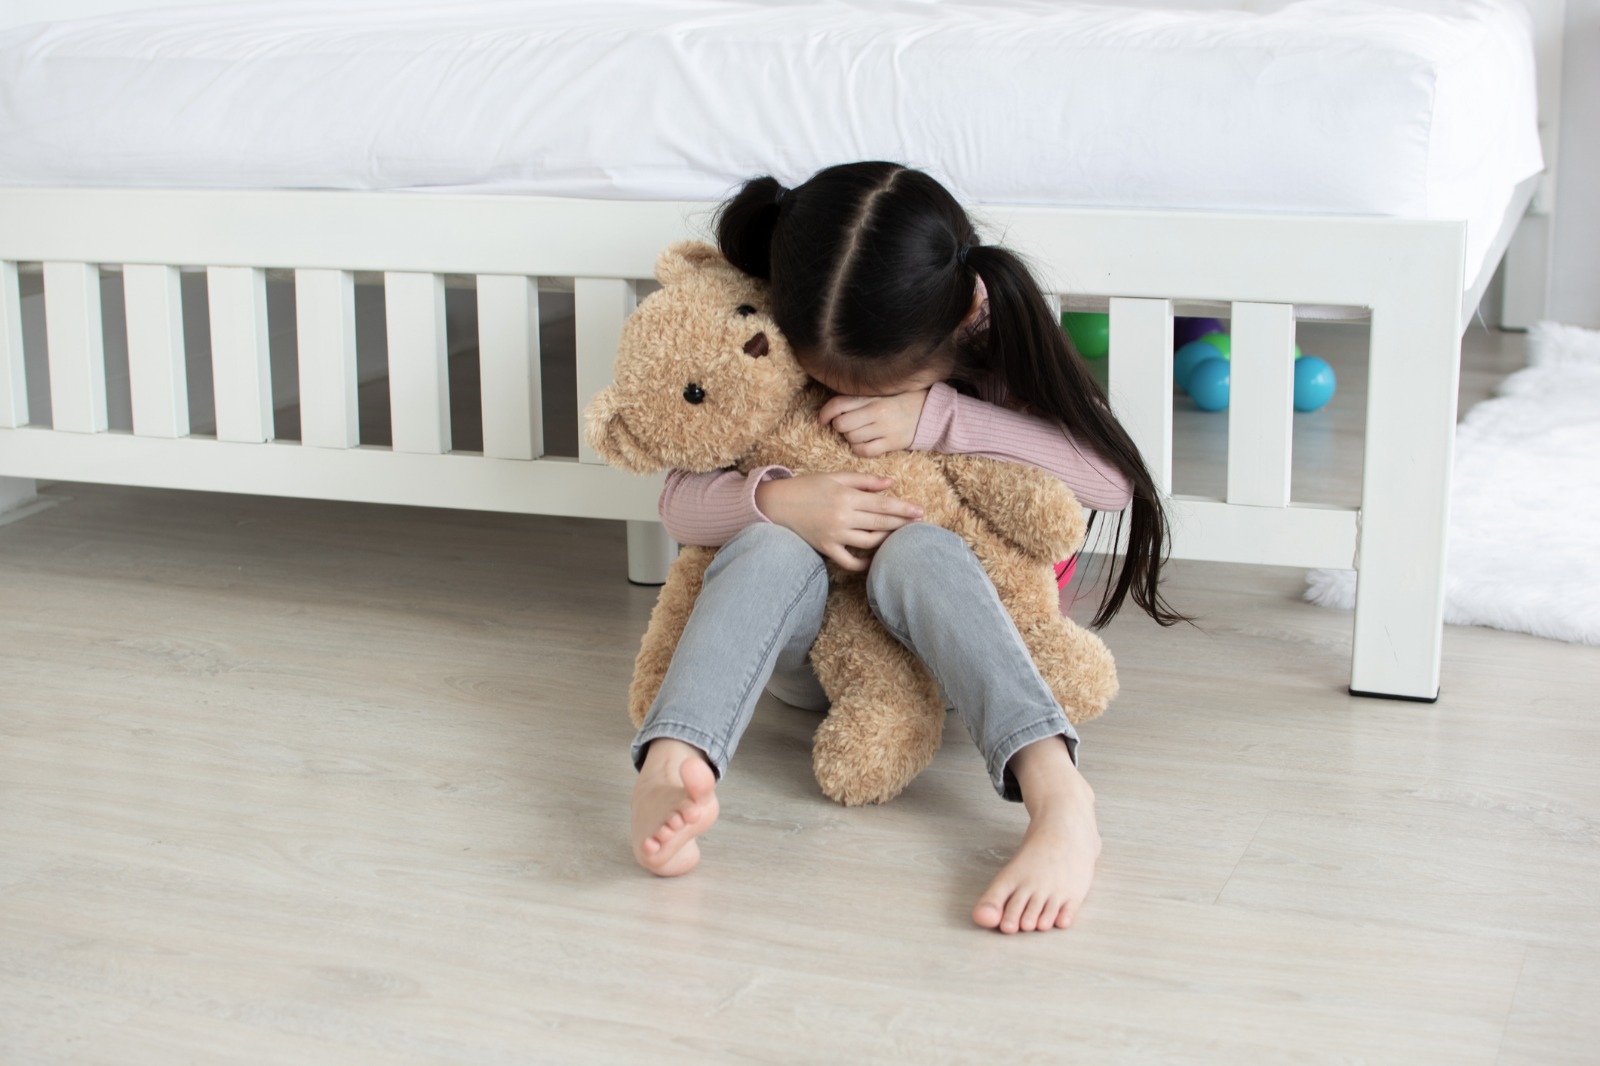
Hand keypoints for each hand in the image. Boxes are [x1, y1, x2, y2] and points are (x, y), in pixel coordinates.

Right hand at [755, 472, 923, 570]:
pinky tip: (874, 558)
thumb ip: (863, 480)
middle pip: (880, 522)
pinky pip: (850, 561)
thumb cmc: (807, 486)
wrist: (776, 504)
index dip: (903, 509)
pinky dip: (864, 563)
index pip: (882, 503)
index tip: (920, 512)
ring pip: (869, 542)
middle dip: (902, 524)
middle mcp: (842, 516)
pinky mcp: (826, 548)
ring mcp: (834, 534)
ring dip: (886, 540)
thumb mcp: (834, 477)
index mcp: (846, 496)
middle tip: (919, 525)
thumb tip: (890, 483)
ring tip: (897, 537)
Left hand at [818, 389, 930, 457]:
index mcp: (872, 397)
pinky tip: (864, 444)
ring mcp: (884, 429)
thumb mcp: (881, 393)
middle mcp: (877, 412)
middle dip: (840, 427)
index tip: (822, 420)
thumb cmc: (902, 401)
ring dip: (850, 438)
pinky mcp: (891, 443)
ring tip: (860, 433)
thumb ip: (859, 399)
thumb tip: (833, 409)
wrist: (930, 412)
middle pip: (842, 424)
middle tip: (847, 426)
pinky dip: (859, 449)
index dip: (825, 414)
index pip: (838, 404)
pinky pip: (864, 451)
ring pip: (852, 438)